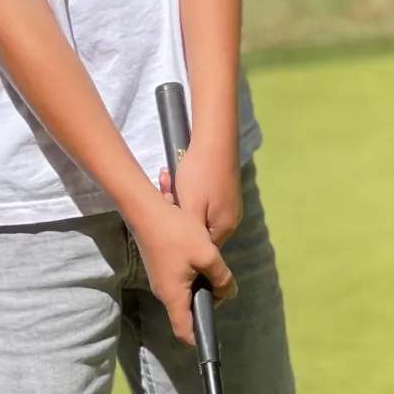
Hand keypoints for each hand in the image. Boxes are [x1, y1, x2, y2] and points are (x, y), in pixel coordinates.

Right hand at [130, 194, 234, 347]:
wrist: (146, 209)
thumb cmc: (176, 233)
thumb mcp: (207, 254)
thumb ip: (222, 277)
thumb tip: (229, 292)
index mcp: (174, 296)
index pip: (183, 331)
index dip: (198, 339)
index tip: (213, 333)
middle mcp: (164, 293)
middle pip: (187, 312)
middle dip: (207, 304)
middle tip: (222, 283)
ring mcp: (160, 281)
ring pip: (185, 295)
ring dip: (201, 287)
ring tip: (212, 266)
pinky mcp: (160, 269)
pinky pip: (180, 283)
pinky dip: (193, 277)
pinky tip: (200, 257)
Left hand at [166, 133, 241, 248]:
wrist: (215, 140)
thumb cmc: (200, 176)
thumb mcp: (190, 208)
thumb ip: (192, 234)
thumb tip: (193, 253)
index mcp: (224, 228)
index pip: (203, 251)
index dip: (183, 243)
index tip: (166, 229)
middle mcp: (230, 220)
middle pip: (199, 232)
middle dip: (178, 219)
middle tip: (163, 200)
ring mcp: (228, 206)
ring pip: (198, 214)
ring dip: (180, 204)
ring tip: (165, 185)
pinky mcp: (223, 192)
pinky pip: (202, 202)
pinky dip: (187, 195)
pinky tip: (174, 180)